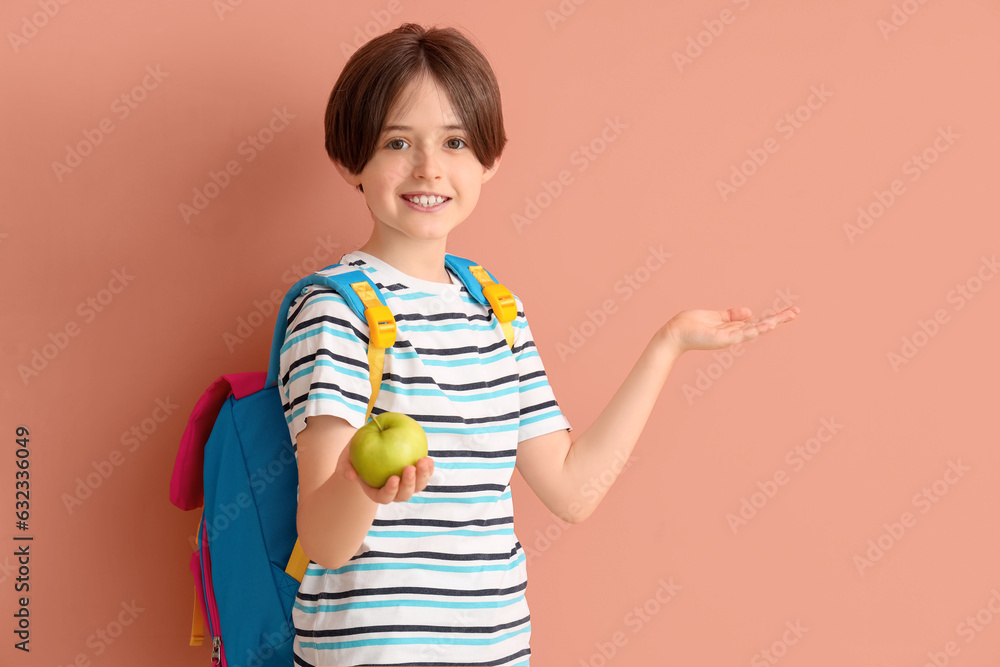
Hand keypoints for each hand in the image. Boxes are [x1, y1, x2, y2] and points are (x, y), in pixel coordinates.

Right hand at [336, 443, 434, 503]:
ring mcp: (407, 484)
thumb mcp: (346, 458)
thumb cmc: (355, 455)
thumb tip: (350, 476)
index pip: (384, 496)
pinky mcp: (416, 474)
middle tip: (410, 467)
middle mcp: (394, 492)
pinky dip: (428, 468)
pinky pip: (424, 474)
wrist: (369, 447)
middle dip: (409, 484)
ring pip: (417, 486)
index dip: (390, 491)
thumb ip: (345, 466)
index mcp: (377, 492)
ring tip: (423, 461)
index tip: (394, 478)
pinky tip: (429, 459)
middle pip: (404, 494)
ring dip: (423, 476)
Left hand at [661, 305, 798, 354]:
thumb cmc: (691, 325)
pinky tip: (767, 325)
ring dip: (772, 323)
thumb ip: (731, 315)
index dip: (774, 316)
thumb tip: (750, 311)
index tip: (790, 311)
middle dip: (779, 319)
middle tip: (797, 312)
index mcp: (733, 327)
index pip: (758, 321)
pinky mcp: (722, 339)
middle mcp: (734, 333)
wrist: (674, 333)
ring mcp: (729, 337)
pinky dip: (755, 330)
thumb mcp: (715, 316)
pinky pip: (742, 334)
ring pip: (755, 330)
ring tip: (788, 316)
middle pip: (762, 325)